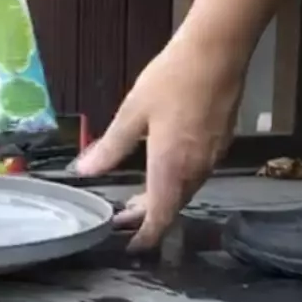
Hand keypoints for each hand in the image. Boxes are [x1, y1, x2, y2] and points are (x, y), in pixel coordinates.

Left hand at [72, 37, 245, 250]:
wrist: (217, 52)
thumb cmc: (171, 80)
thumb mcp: (131, 114)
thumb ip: (109, 147)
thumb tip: (82, 171)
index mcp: (171, 168)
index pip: (160, 217)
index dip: (145, 237)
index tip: (130, 248)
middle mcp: (195, 169)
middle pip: (172, 207)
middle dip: (148, 219)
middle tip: (121, 220)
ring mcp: (211, 157)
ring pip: (184, 191)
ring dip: (161, 200)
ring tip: (135, 200)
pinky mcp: (219, 142)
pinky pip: (195, 174)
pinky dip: (175, 182)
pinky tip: (161, 171)